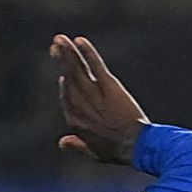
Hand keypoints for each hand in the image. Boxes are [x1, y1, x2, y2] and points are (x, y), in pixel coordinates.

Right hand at [50, 34, 147, 165]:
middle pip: (67, 76)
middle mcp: (80, 103)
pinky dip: (87, 52)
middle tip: (55, 45)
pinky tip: (80, 40)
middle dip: (61, 59)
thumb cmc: (117, 151)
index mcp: (75, 118)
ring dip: (67, 51)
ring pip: (76, 68)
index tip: (64, 76)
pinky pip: (95, 65)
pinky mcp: (108, 86)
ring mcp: (93, 93)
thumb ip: (77, 145)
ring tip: (60, 39)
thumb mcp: (94, 153)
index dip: (65, 86)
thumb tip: (62, 143)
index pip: (66, 96)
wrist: (135, 146)